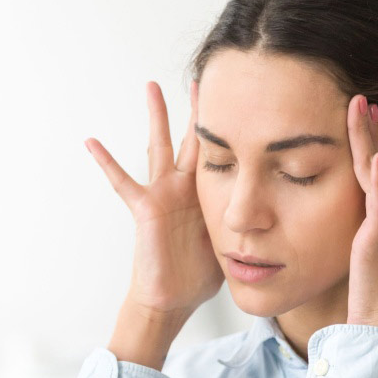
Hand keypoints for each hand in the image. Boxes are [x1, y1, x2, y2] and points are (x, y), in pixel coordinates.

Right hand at [86, 81, 223, 365]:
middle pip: (192, 140)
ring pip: (159, 146)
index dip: (230, 130)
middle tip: (202, 79)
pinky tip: (92, 141)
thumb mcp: (233, 239)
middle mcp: (184, 187)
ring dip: (156, 117)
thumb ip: (249, 220)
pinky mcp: (145, 208)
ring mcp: (163, 194)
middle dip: (198, 111)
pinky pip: (123, 181)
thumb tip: (286, 212)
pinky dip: (107, 162)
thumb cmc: (200, 274)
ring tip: (151, 86)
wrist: (174, 298)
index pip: (222, 153)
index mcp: (207, 193)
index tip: (242, 103)